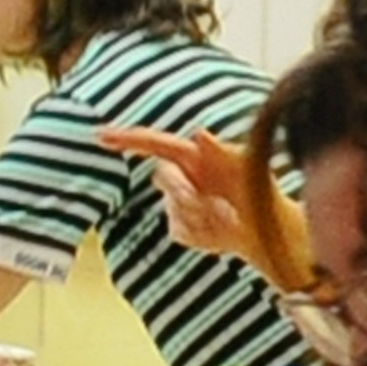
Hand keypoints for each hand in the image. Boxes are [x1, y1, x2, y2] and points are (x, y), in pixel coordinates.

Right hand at [97, 123, 274, 272]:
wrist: (266, 229)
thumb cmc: (259, 190)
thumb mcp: (247, 165)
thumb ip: (222, 150)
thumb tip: (199, 133)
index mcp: (192, 157)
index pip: (153, 144)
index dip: (126, 139)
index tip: (100, 135)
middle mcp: (181, 178)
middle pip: (163, 178)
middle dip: (184, 189)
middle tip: (213, 201)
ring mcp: (177, 205)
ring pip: (174, 207)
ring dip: (203, 213)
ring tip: (229, 216)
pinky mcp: (180, 229)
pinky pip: (181, 229)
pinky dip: (203, 231)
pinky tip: (221, 230)